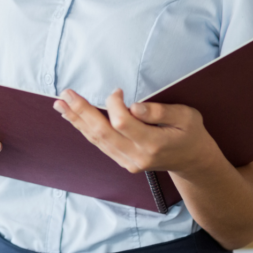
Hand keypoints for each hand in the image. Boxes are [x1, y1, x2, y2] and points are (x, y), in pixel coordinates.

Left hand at [52, 88, 220, 174]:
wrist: (192, 160)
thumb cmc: (190, 133)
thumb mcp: (186, 116)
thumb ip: (160, 111)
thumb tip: (134, 107)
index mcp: (153, 143)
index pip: (123, 123)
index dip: (114, 105)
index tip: (117, 91)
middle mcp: (137, 156)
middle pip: (102, 133)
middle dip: (81, 111)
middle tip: (65, 95)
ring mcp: (128, 161)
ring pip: (97, 140)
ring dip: (77, 120)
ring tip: (60, 104)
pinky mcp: (123, 162)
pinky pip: (100, 144)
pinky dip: (85, 130)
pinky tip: (73, 118)